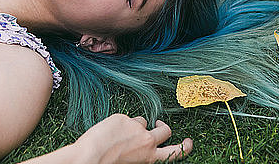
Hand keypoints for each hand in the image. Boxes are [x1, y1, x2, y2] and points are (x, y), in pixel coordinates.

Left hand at [74, 114, 191, 163]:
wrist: (89, 158)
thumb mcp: (132, 161)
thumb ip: (141, 153)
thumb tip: (141, 144)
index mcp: (150, 157)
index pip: (176, 152)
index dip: (186, 146)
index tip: (189, 141)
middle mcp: (147, 142)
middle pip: (165, 131)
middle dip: (164, 127)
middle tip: (159, 125)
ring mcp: (136, 128)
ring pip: (143, 121)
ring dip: (135, 126)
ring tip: (119, 135)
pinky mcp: (124, 118)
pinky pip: (126, 118)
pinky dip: (119, 123)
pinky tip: (108, 131)